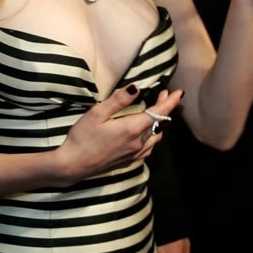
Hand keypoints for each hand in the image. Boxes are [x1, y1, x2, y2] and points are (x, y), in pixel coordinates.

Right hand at [57, 85, 182, 182]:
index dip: (170, 101)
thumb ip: (118, 100)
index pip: (158, 112)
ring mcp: (135, 153)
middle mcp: (138, 141)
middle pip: (159, 123)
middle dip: (164, 108)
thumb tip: (137, 88)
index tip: (179, 92)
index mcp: (132, 128)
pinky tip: (147, 133)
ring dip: (159, 122)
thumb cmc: (82, 137)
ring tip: (156, 111)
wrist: (74, 164)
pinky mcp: (130, 160)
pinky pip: (149, 147)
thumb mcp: (97, 113)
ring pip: (156, 136)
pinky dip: (153, 136)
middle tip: (164, 94)